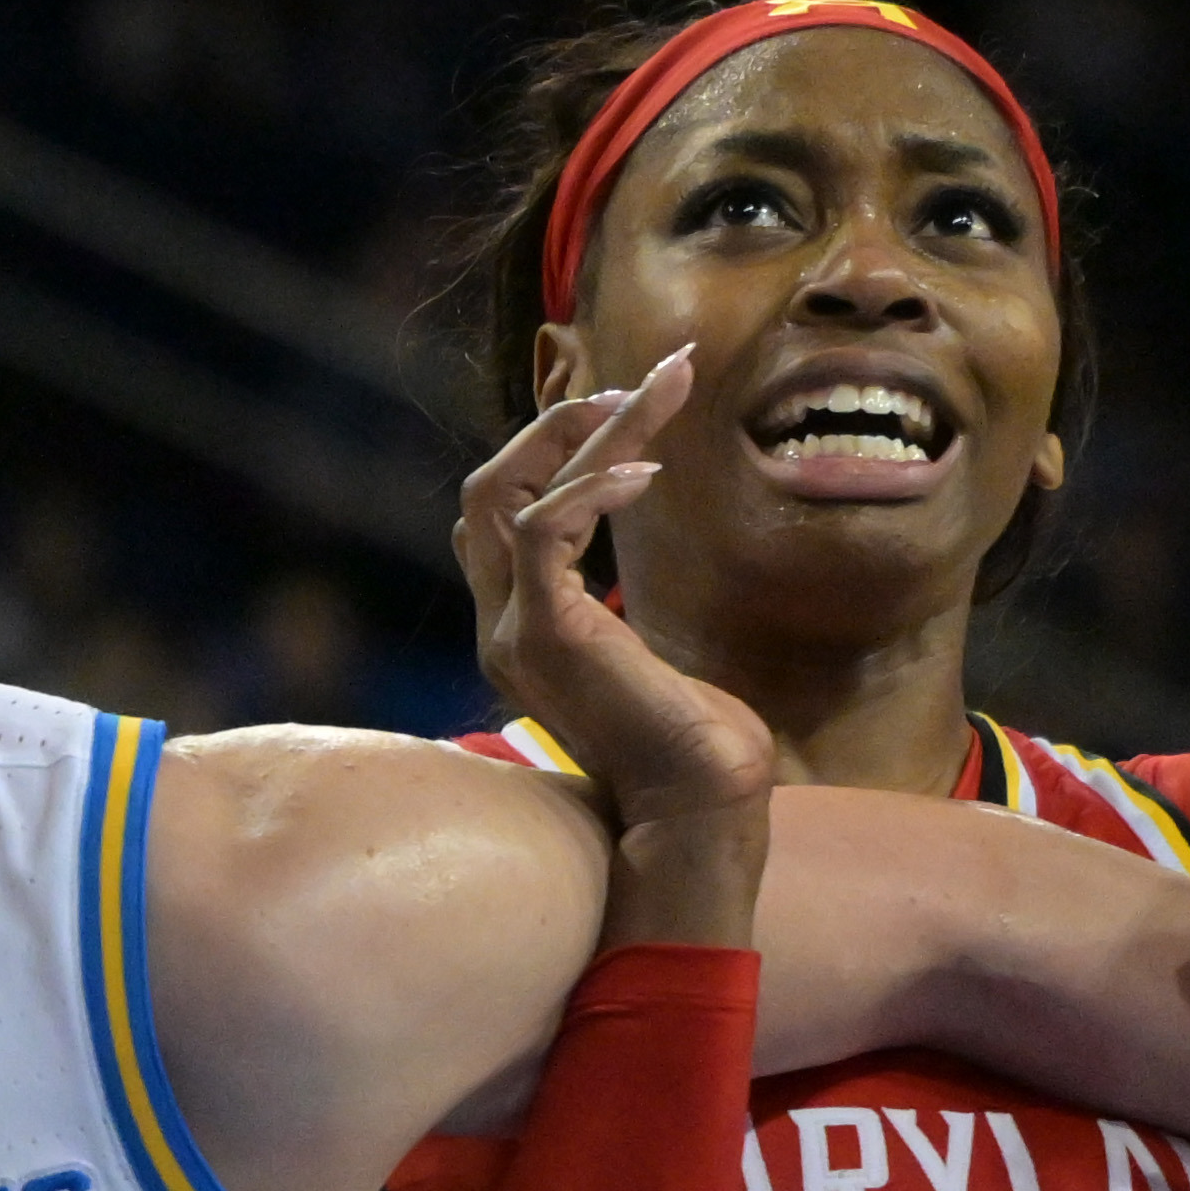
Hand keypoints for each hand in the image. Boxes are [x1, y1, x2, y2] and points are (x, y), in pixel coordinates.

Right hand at [458, 352, 775, 832]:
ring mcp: (511, 633)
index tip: (627, 411)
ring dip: (586, 432)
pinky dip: (590, 489)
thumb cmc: (695, 744)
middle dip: (557, 423)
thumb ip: (619, 616)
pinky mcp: (543, 636)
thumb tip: (633, 589)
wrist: (700, 807)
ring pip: (512, 494)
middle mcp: (500, 627)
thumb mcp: (648, 662)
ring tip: (658, 391)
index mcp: (520, 630)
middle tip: (638, 383)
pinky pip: (542, 531)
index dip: (553, 452)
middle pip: (489, 489)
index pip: (503, 514)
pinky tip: (648, 470)